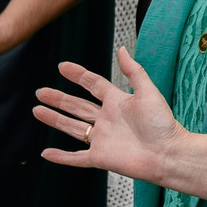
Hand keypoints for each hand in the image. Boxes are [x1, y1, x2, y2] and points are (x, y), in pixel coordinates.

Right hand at [36, 48, 187, 183]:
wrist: (168, 154)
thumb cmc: (163, 124)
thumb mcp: (148, 92)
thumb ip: (134, 71)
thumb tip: (121, 49)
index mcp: (118, 102)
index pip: (93, 84)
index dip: (78, 75)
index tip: (62, 66)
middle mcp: (107, 119)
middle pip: (77, 106)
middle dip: (58, 99)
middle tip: (40, 91)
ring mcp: (102, 139)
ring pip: (72, 127)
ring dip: (55, 120)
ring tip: (37, 111)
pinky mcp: (100, 157)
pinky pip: (76, 157)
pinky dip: (61, 157)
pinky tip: (46, 153)